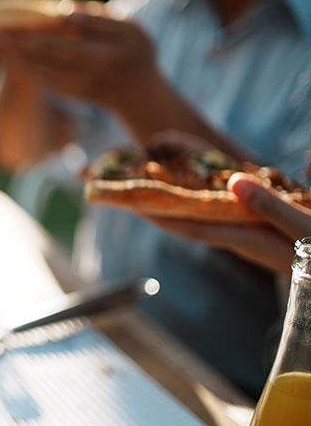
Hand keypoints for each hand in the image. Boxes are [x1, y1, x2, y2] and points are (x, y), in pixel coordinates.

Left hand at [0, 12, 158, 110]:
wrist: (138, 95)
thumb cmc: (137, 55)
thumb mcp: (131, 31)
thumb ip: (99, 20)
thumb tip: (63, 12)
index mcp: (100, 57)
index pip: (60, 44)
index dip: (35, 36)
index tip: (12, 26)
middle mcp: (81, 75)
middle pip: (41, 56)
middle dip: (15, 44)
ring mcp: (72, 86)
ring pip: (36, 68)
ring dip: (12, 55)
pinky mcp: (65, 91)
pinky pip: (38, 76)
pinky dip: (21, 64)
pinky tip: (7, 52)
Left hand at [150, 173, 310, 273]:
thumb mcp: (303, 228)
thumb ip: (271, 207)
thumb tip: (233, 183)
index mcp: (247, 240)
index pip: (192, 226)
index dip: (161, 214)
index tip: (131, 201)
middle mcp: (242, 242)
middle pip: (192, 224)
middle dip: (162, 208)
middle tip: (135, 188)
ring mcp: (252, 241)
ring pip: (206, 223)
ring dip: (181, 207)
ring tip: (158, 188)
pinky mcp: (263, 238)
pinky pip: (225, 221)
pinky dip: (207, 208)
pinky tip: (205, 198)